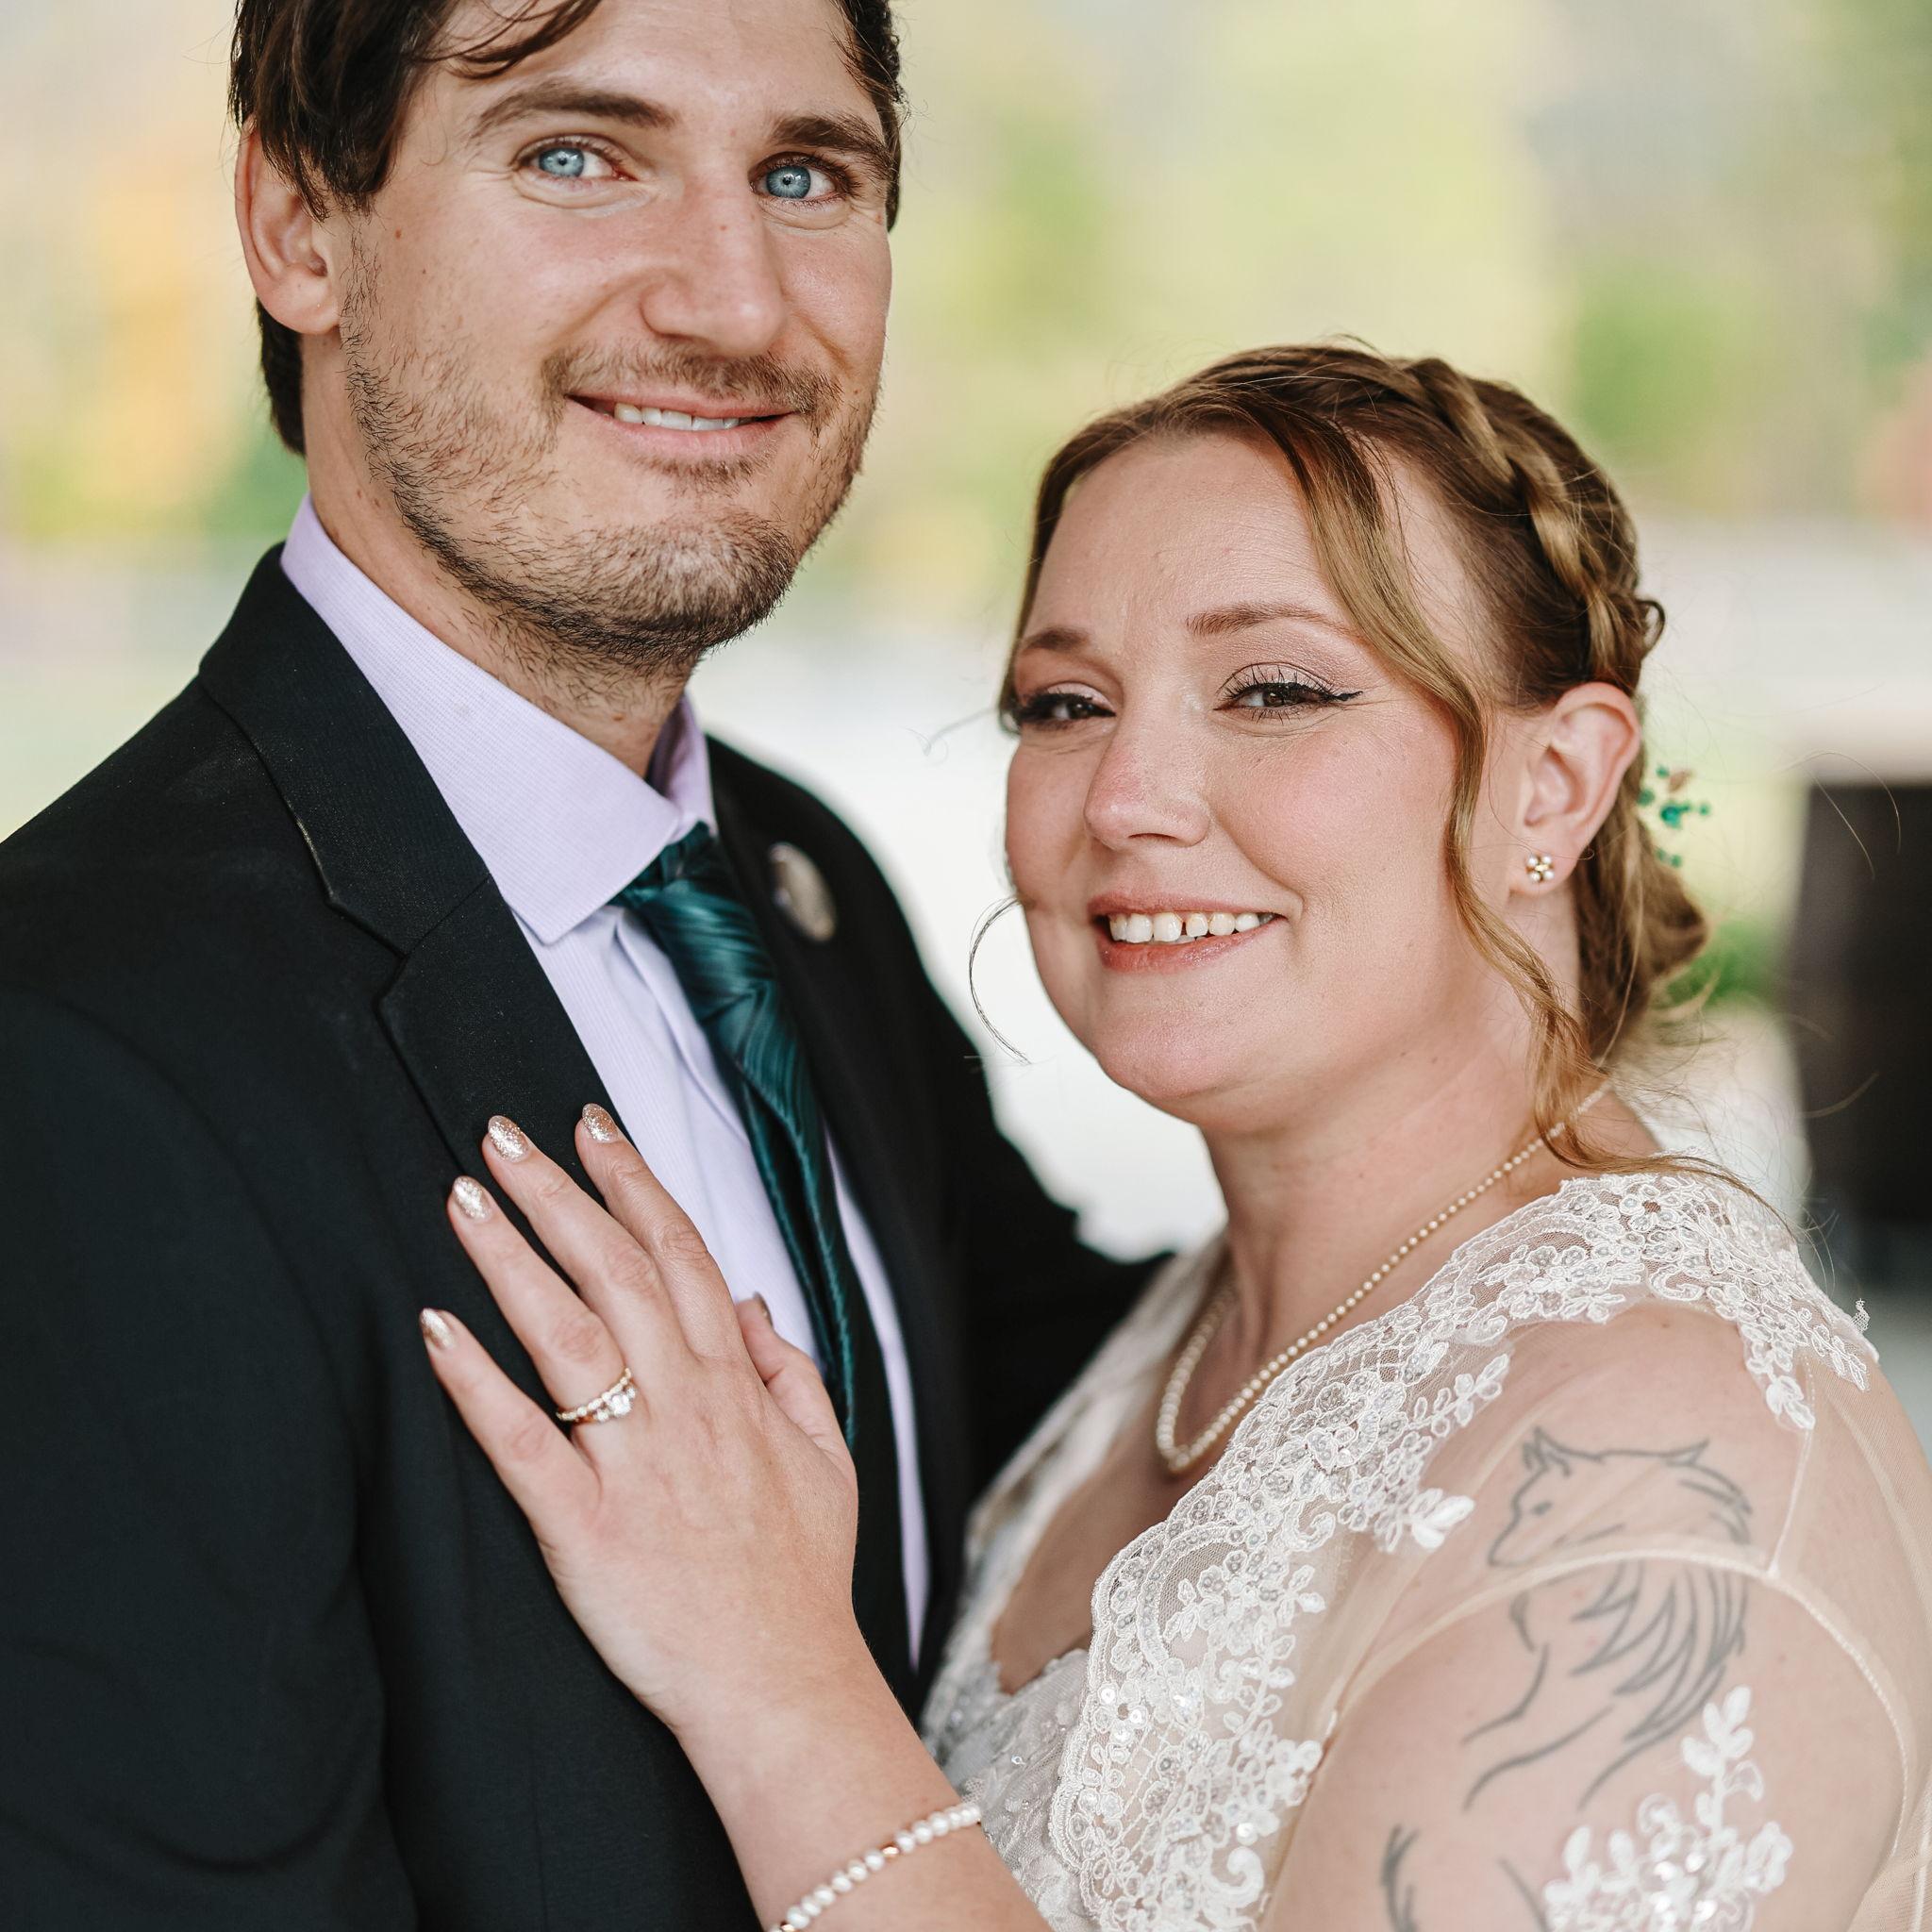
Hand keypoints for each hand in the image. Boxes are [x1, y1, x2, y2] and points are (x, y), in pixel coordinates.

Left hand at [419, 1105, 865, 1740]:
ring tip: (463, 1198)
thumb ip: (791, 1373)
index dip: (634, 1183)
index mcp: (736, 1385)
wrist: (784, 1690)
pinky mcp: (584, 1529)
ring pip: (570, 1335)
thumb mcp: (827, 1458)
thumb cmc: (800, 1579)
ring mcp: (635, 1463)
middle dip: (559, 1193)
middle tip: (501, 1132)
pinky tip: (435, 1331)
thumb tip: (757, 1304)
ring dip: (513, 1259)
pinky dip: (478, 1385)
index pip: (682, 1255)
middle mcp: (686, 1406)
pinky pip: (523, 1446)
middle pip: (618, 1272)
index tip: (591, 1128)